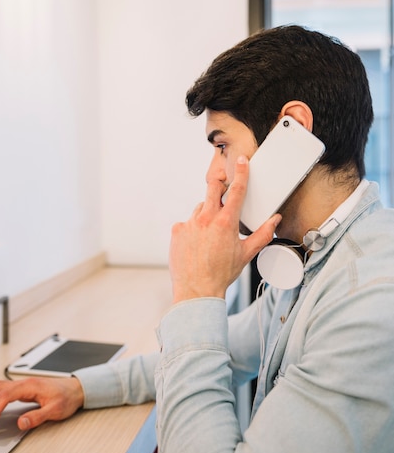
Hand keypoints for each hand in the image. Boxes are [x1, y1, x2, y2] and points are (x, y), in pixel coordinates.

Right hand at [0, 376, 83, 430]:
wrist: (76, 389)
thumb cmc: (67, 398)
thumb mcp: (55, 410)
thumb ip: (37, 417)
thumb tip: (21, 423)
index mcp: (30, 386)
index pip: (5, 396)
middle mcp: (24, 383)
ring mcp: (23, 385)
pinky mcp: (23, 389)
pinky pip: (3, 390)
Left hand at [169, 155, 280, 302]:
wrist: (197, 291)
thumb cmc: (221, 274)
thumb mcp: (246, 254)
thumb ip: (262, 234)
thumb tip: (274, 221)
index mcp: (226, 222)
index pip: (236, 190)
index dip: (241, 173)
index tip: (241, 161)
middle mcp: (206, 218)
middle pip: (212, 188)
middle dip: (219, 183)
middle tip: (222, 185)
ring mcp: (189, 223)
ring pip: (200, 208)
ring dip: (207, 214)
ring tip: (210, 234)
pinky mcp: (177, 230)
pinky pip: (187, 222)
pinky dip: (193, 228)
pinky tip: (197, 243)